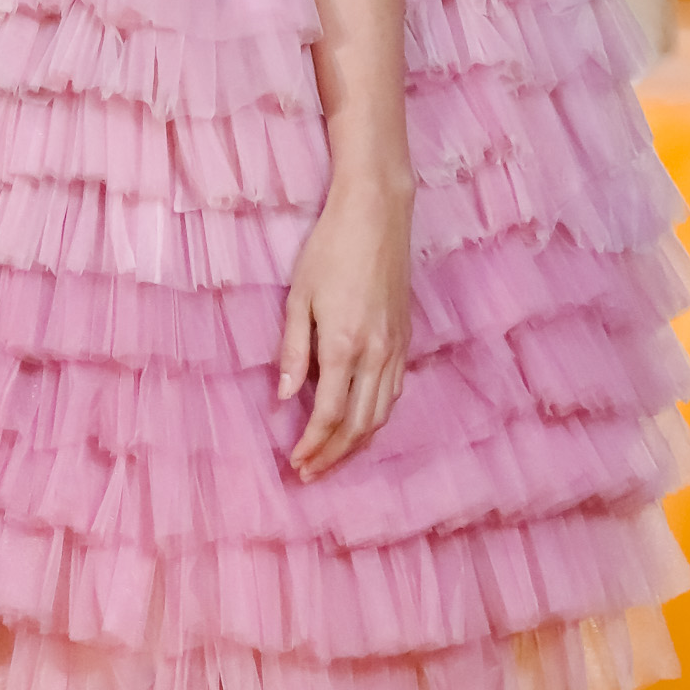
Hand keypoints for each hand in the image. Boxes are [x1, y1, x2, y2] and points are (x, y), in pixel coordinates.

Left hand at [278, 168, 411, 479]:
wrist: (377, 216)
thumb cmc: (330, 250)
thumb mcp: (298, 298)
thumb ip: (292, 351)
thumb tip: (284, 397)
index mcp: (344, 346)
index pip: (328, 415)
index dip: (312, 445)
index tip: (295, 462)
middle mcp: (376, 354)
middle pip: (358, 425)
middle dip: (333, 455)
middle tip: (310, 473)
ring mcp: (396, 348)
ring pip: (382, 414)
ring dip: (357, 443)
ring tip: (332, 458)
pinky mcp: (406, 340)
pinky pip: (394, 393)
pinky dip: (376, 418)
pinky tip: (361, 424)